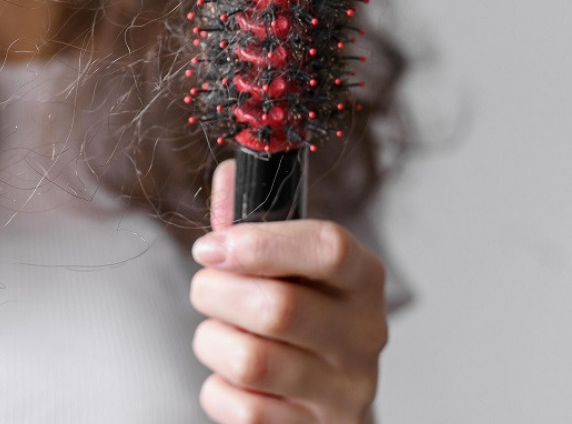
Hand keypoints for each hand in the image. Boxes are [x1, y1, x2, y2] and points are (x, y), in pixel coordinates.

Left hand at [189, 159, 387, 423]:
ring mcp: (344, 392)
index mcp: (362, 279)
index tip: (211, 246)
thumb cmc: (299, 318)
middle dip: (216, 294)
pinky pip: (242, 409)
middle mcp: (365, 336)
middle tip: (205, 289)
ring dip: (212, 342)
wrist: (325, 403)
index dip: (261, 243)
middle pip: (278, 309)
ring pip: (251, 362)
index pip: (329, 248)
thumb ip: (253, 219)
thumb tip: (229, 171)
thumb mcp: (285, 265)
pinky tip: (233, 380)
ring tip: (220, 334)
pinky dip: (218, 390)